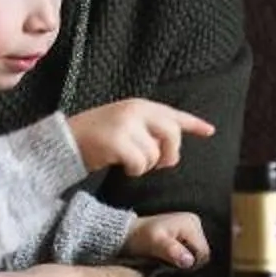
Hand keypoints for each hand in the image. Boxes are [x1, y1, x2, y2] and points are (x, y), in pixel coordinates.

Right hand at [66, 99, 214, 177]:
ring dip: (145, 166)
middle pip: (171, 135)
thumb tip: (172, 151)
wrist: (65, 141)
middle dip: (169, 154)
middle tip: (158, 164)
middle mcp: (135, 110)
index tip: (210, 130)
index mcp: (140, 106)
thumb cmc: (96, 137)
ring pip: (155, 154)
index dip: (193, 123)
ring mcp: (126, 125)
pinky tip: (122, 167)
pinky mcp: (117, 141)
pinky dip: (134, 171)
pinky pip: (140, 164)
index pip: (173, 114)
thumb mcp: (125, 125)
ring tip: (128, 161)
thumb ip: (148, 131)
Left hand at [120, 211, 210, 270]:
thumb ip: (172, 251)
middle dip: (189, 263)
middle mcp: (195, 224)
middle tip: (171, 266)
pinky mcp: (187, 237)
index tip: (175, 268)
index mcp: (191, 223)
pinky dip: (183, 259)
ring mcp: (192, 230)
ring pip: (197, 255)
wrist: (129, 234)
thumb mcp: (154, 243)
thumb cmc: (140, 237)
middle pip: (202, 253)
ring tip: (169, 263)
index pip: (203, 252)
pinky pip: (191, 252)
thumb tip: (189, 261)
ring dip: (185, 262)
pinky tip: (172, 261)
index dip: (192, 264)